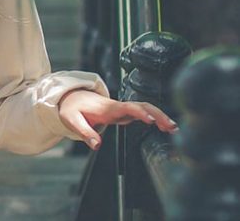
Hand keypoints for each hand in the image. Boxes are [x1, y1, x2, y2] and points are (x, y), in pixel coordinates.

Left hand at [57, 89, 178, 149]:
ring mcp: (122, 109)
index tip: (151, 120)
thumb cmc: (72, 109)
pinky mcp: (123, 113)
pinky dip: (154, 118)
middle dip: (158, 114)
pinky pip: (142, 113)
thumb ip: (84, 133)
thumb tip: (97, 145)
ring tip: (174, 128)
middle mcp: (118, 107)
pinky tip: (164, 127)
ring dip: (160, 116)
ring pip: (145, 108)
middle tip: (172, 127)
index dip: (140, 112)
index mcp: (108, 108)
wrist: (70, 97)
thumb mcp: (72, 120)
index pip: (128, 108)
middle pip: (143, 106)